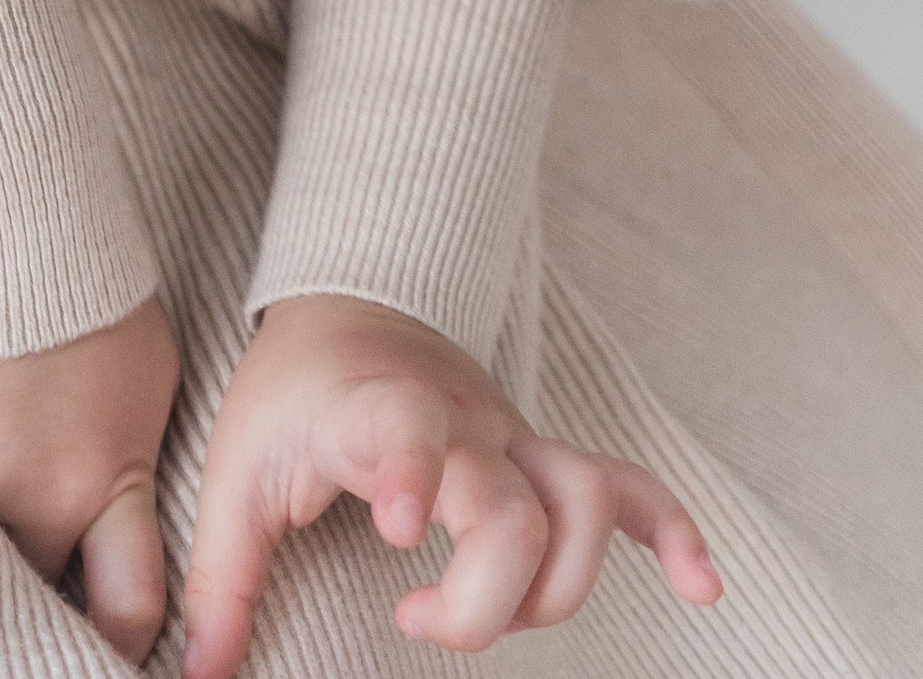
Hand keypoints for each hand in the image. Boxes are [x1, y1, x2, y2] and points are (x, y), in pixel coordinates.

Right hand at [0, 299, 179, 665]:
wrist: (10, 226)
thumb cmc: (92, 294)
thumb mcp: (145, 384)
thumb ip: (129, 456)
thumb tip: (129, 500)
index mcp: (103, 486)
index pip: (128, 612)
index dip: (123, 644)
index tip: (115, 647)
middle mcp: (32, 499)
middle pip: (34, 591)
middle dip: (38, 595)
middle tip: (38, 586)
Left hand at [179, 293, 720, 674]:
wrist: (346, 306)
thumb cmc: (287, 398)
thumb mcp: (234, 477)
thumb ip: (219, 580)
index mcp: (375, 411)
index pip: (407, 429)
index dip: (412, 470)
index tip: (400, 524)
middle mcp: (460, 423)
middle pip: (513, 514)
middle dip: (481, 600)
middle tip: (409, 616)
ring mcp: (512, 438)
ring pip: (578, 506)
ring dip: (548, 590)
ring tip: (462, 612)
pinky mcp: (539, 455)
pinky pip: (624, 485)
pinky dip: (669, 530)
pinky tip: (703, 586)